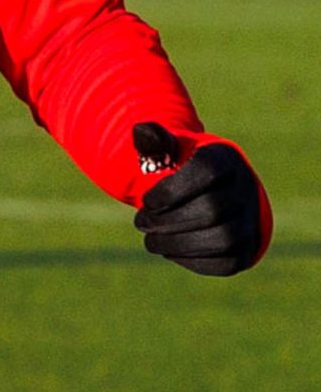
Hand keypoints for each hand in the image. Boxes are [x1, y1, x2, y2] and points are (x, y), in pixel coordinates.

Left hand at [132, 122, 265, 277]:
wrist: (211, 194)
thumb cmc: (182, 169)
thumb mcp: (168, 149)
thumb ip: (153, 140)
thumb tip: (141, 129)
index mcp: (225, 159)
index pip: (206, 172)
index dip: (169, 191)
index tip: (145, 200)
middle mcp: (245, 189)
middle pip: (211, 210)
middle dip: (167, 221)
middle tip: (141, 222)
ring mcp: (250, 221)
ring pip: (222, 239)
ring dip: (177, 244)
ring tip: (151, 241)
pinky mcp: (246, 250)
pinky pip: (224, 262)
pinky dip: (191, 259)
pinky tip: (169, 250)